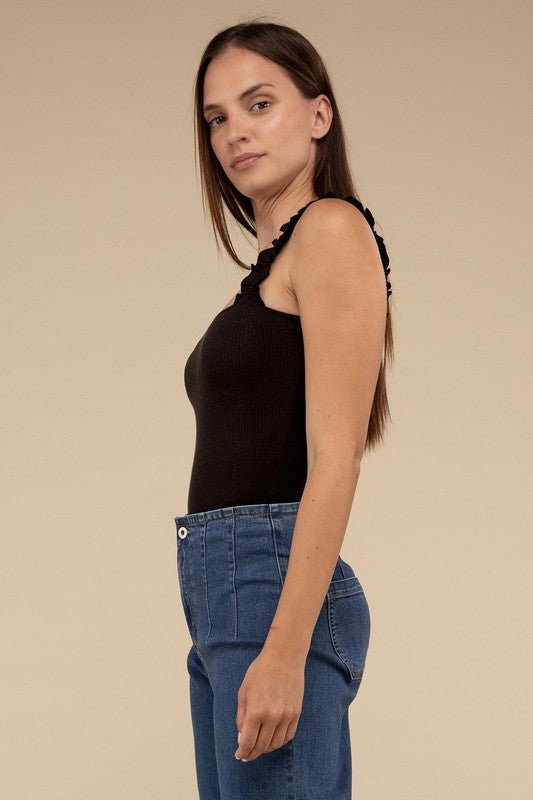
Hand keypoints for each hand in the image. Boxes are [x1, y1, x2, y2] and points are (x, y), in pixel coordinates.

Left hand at [234, 648, 304, 762]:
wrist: (284, 658)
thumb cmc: (260, 672)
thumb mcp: (243, 692)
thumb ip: (241, 716)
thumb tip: (242, 736)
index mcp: (256, 711)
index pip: (248, 742)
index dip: (242, 752)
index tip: (239, 755)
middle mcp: (272, 717)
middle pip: (262, 746)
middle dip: (252, 753)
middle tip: (247, 755)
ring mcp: (286, 716)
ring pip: (275, 744)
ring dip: (266, 749)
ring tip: (259, 747)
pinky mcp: (296, 714)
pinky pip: (288, 736)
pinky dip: (279, 742)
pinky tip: (273, 740)